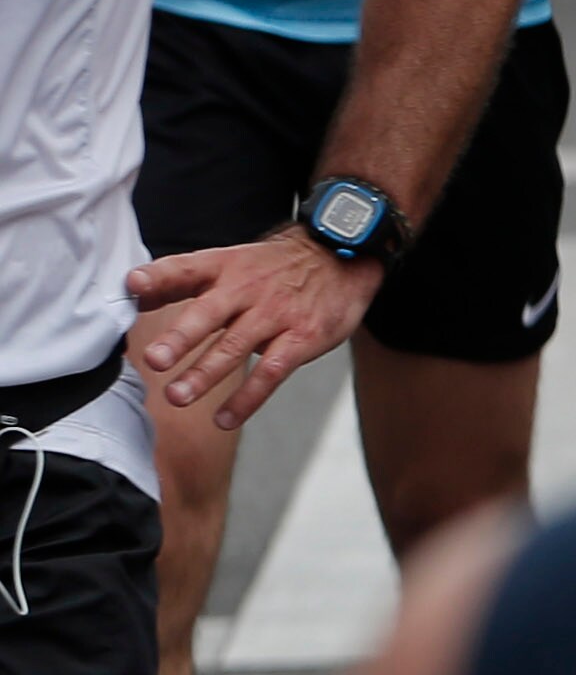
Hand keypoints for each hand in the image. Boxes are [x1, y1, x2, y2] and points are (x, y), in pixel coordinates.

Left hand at [128, 226, 377, 429]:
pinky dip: (248, 398)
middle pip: (210, 313)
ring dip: (205, 373)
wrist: (343, 256)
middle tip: (155, 359)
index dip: (160, 276)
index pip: (187, 267)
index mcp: (226, 267)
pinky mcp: (302, 338)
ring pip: (236, 346)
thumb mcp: (232, 261)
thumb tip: (133, 295)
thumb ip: (182, 279)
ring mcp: (276, 314)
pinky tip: (225, 418)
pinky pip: (272, 371)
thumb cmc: (276, 267)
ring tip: (177, 396)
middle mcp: (248, 288)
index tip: (133, 286)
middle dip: (181, 336)